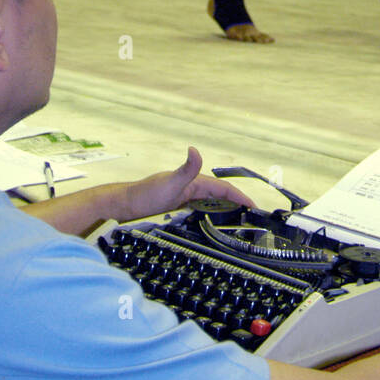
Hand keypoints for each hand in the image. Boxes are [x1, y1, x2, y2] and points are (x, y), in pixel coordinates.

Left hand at [87, 147, 257, 222]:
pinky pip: (201, 214)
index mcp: (195, 183)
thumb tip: (195, 150)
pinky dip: (211, 219)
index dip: (241, 197)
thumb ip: (186, 169)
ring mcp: (186, 200)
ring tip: (238, 226)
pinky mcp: (178, 210)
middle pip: (221, 197)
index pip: (224, 189)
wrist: (125, 206)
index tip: (254, 208)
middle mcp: (192, 189)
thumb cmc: (146, 195)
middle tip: (251, 220)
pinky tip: (213, 229)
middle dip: (237, 205)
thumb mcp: (169, 182)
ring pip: (211, 206)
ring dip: (225, 213)